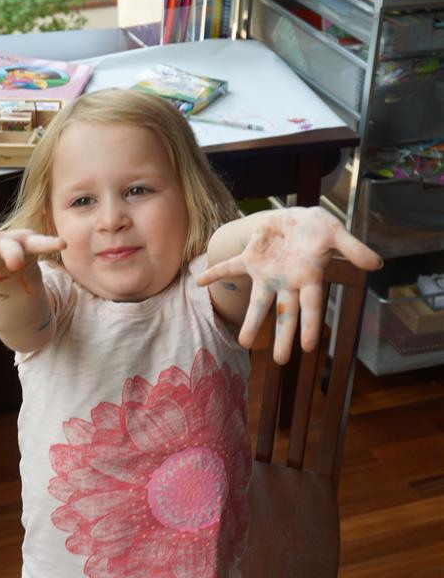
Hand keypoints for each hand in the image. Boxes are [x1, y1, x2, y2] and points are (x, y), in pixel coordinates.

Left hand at [197, 207, 381, 363]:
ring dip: (249, 321)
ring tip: (242, 342)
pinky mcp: (251, 260)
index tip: (311, 347)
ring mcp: (267, 274)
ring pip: (258, 302)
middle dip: (282, 337)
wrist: (295, 217)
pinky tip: (199, 282)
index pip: (311, 307)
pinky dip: (215, 273)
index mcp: (308, 278)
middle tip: (279, 360)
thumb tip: (377, 264)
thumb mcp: (336, 232)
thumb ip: (353, 248)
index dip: (310, 325)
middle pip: (285, 315)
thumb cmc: (317, 229)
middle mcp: (287, 283)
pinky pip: (231, 267)